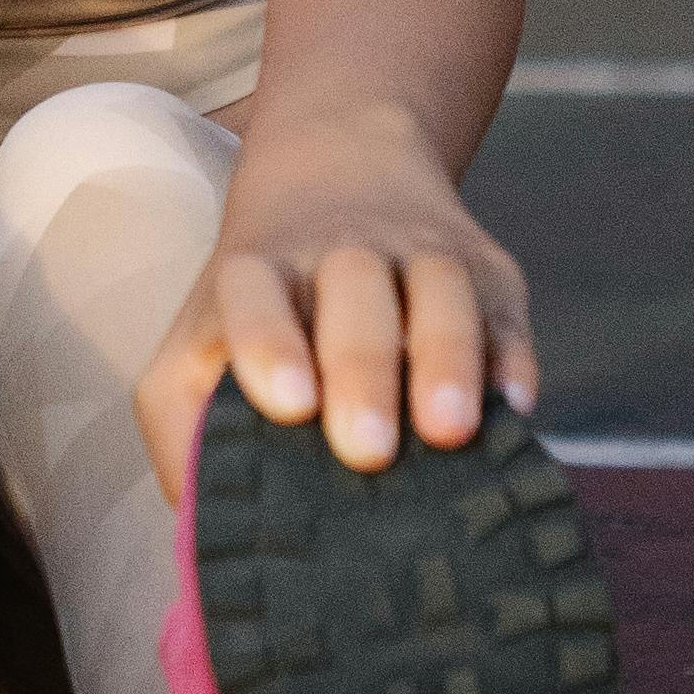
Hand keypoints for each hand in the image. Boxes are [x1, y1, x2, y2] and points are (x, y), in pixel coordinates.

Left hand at [134, 125, 534, 500]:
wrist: (342, 166)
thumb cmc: (262, 300)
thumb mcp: (200, 337)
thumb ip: (181, 419)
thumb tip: (204, 527)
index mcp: (260, 269)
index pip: (255, 293)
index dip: (270, 343)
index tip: (288, 404)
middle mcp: (341, 250)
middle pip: (354, 293)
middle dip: (361, 370)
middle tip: (364, 449)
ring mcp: (422, 254)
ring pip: (439, 289)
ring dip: (446, 359)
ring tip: (446, 430)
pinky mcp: (491, 273)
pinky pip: (507, 313)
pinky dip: (512, 359)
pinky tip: (511, 408)